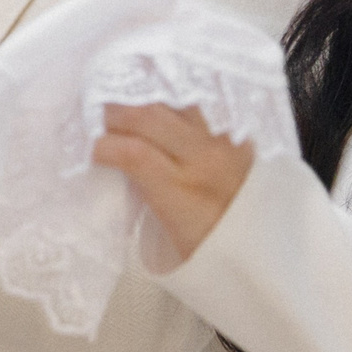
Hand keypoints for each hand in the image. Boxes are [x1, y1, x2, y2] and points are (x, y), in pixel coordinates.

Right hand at [92, 103, 254, 262]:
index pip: (132, 153)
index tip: (82, 148)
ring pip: (174, 100)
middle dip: (111, 111)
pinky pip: (201, 103)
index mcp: (183, 194)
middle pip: (148, 116)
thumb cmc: (210, 251)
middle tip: (90, 114)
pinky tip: (156, 99)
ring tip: (120, 102)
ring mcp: (225, 141)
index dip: (99, 144)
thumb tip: (113, 158)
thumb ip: (140, 192)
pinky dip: (173, 99)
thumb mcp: (166, 234)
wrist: (269, 252)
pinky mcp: (240, 133)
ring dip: (141, 98)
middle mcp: (205, 159)